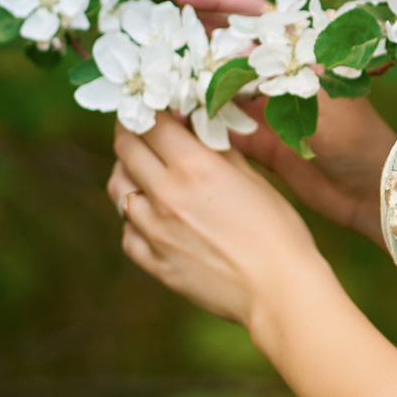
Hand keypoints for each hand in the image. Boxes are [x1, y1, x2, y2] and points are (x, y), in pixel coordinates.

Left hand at [108, 112, 322, 329]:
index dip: (145, 108)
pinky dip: (134, 218)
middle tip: (139, 129)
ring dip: (127, 173)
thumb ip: (215, 147)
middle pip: (125, 150)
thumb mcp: (250, 176)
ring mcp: (154, 232)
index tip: (147, 105)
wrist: (279, 291)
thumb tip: (192, 124)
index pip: (149, 122)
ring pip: (117, 189)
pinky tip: (152, 216)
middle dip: (129, 133)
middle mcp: (165, 195)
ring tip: (143, 172)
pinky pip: (127, 232)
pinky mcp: (154, 262)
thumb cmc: (277, 230)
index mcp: (194, 167)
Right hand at [169, 0, 396, 243]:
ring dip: (186, 80)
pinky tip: (168, 116)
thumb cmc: (353, 133)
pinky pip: (216, 124)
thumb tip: (223, 55)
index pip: (251, 13)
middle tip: (154, 38)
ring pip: (215, 85)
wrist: (369, 189)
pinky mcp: (256, 140)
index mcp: (297, 50)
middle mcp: (276, 73)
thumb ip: (269, 74)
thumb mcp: (310, 94)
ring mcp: (264, 106)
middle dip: (191, 40)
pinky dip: (193, 120)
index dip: (216, 2)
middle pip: (225, 46)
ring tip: (151, 75)